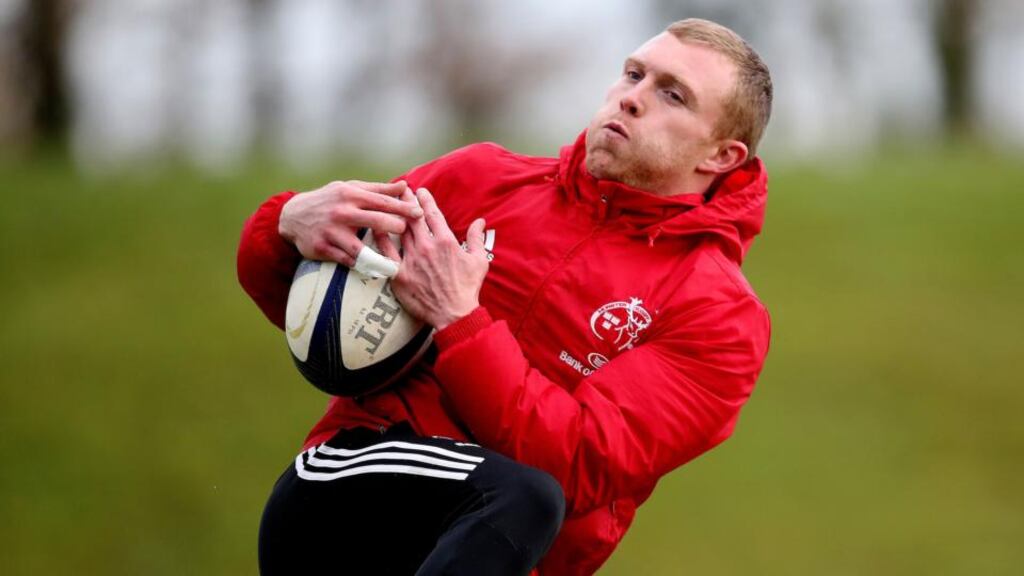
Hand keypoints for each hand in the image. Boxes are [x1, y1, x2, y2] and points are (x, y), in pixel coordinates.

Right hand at [278, 180, 423, 266]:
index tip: (420, 214)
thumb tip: (405, 186)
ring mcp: (331, 232)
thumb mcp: (350, 189)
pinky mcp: (322, 248)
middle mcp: (342, 212)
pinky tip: (373, 268)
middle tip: (408, 233)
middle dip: (396, 227)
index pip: (382, 201)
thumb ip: (378, 189)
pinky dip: (360, 265)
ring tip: (394, 262)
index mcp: (351, 195)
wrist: (293, 216)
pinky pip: (346, 260)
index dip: (403, 208)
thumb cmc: (329, 200)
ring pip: (361, 248)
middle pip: (376, 221)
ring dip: (379, 257)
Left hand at [375, 188, 488, 329]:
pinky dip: (380, 239)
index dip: (426, 200)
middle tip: (401, 190)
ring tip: (388, 203)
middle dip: (407, 201)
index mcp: (445, 242)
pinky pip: (386, 253)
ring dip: (394, 215)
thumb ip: (476, 238)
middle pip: (413, 218)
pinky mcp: (400, 275)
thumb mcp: (479, 261)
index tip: (421, 191)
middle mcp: (427, 247)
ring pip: (399, 231)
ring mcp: (412, 260)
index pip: (433, 214)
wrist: (454, 314)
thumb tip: (480, 221)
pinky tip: (375, 228)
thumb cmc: (468, 288)